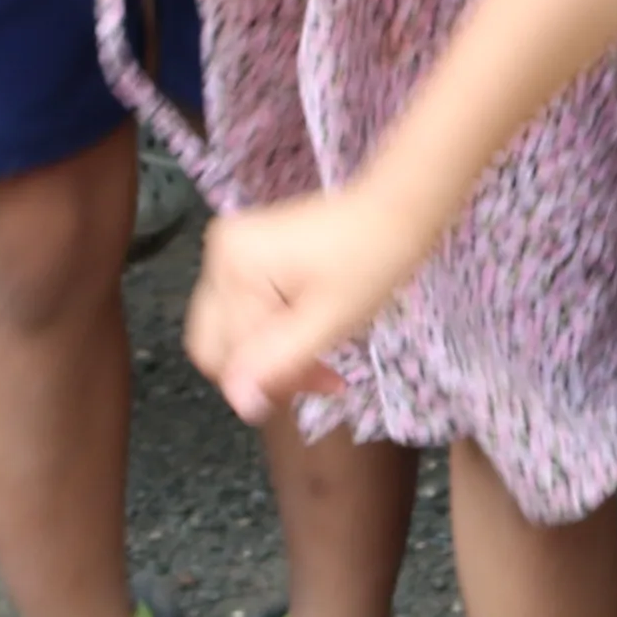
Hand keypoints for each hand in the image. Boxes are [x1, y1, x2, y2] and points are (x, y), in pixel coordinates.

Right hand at [190, 182, 437, 417]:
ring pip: (234, 332)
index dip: (262, 385)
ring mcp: (231, 252)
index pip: (224, 354)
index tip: (309, 390)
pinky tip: (310, 336)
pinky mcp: (247, 256)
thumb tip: (241, 403)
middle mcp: (220, 255)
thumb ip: (280, 364)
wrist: (396, 214)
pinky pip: (246, 311)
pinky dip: (275, 332)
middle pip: (220, 343)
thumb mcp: (329, 322)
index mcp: (235, 267)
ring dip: (274, 356)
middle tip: (317, 379)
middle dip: (265, 372)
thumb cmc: (373, 260)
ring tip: (322, 363)